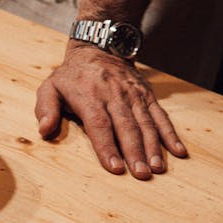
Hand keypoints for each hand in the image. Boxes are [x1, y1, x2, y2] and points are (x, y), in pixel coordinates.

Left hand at [35, 44, 187, 178]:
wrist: (99, 48)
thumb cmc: (71, 76)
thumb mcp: (50, 86)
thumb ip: (45, 108)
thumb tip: (44, 130)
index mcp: (90, 97)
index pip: (100, 125)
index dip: (107, 147)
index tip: (115, 167)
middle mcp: (115, 96)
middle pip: (126, 127)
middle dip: (135, 152)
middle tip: (141, 174)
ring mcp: (134, 96)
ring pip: (146, 123)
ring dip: (154, 147)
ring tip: (157, 168)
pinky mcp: (147, 96)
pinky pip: (161, 116)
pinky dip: (171, 135)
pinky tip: (178, 152)